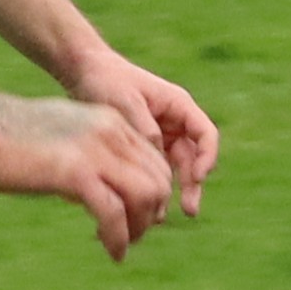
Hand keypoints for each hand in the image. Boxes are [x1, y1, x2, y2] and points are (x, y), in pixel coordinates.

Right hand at [0, 93, 181, 263]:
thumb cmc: (9, 136)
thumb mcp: (61, 135)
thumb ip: (87, 152)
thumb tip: (96, 180)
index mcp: (110, 121)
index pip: (155, 161)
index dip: (153, 195)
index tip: (136, 217)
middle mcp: (111, 132)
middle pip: (158, 180)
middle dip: (151, 214)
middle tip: (133, 237)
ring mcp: (95, 151)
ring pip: (145, 196)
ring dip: (139, 228)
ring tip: (124, 246)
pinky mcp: (76, 174)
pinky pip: (114, 214)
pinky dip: (119, 238)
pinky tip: (113, 252)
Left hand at [70, 48, 223, 208]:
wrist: (84, 72)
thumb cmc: (106, 80)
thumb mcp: (126, 102)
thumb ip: (145, 130)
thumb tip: (157, 161)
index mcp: (178, 106)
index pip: (205, 135)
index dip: (206, 158)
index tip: (196, 177)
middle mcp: (174, 122)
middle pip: (193, 158)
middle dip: (192, 184)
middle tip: (189, 210)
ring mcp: (161, 135)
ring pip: (174, 169)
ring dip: (171, 191)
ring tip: (163, 217)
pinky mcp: (143, 146)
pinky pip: (153, 170)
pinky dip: (150, 186)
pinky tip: (141, 205)